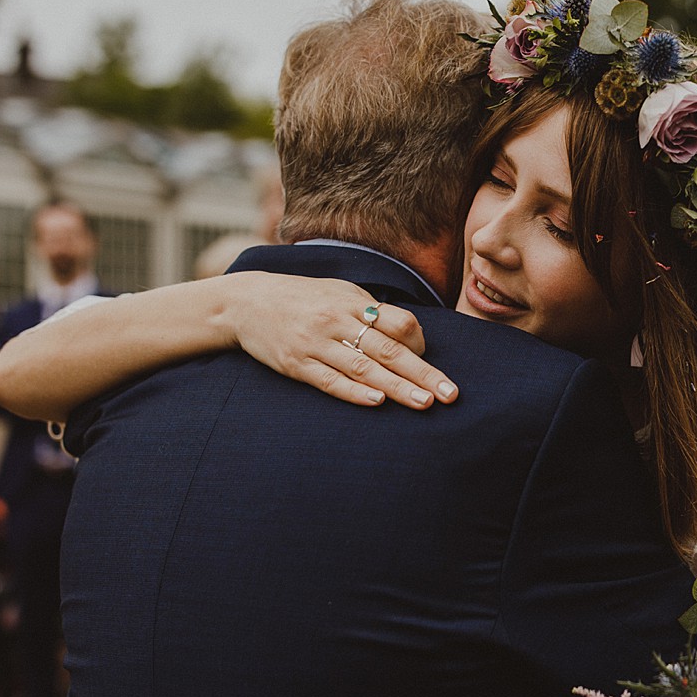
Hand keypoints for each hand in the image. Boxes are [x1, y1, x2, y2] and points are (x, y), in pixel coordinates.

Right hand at [227, 274, 457, 409]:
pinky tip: (376, 402)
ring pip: (363, 369)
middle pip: (388, 350)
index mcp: (352, 302)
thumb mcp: (338, 293)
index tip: (427, 359)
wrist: (246, 302)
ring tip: (424, 403)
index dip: (418, 342)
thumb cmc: (302, 299)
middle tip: (450, 394)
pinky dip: (353, 392)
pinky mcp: (295, 364)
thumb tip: (409, 333)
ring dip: (396, 388)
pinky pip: (329, 381)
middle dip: (423, 373)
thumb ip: (370, 311)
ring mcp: (315, 344)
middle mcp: (337, 321)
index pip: (398, 322)